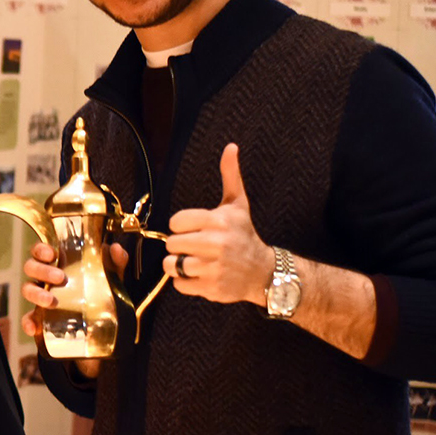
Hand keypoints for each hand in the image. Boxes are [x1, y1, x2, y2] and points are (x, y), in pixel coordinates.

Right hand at [20, 242, 127, 337]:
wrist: (102, 324)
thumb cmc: (100, 289)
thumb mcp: (110, 275)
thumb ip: (115, 262)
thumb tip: (116, 248)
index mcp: (57, 262)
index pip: (40, 250)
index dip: (41, 249)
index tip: (52, 254)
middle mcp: (44, 277)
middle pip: (31, 267)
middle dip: (42, 270)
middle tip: (60, 277)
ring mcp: (40, 297)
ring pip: (27, 290)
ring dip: (36, 293)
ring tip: (50, 301)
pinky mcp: (40, 319)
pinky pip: (28, 319)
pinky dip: (27, 322)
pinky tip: (34, 327)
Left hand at [162, 143, 272, 304]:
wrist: (263, 271)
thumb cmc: (243, 234)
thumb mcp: (237, 204)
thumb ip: (230, 175)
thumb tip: (231, 147)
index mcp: (218, 221)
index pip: (175, 222)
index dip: (180, 225)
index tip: (193, 228)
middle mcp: (217, 244)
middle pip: (172, 244)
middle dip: (179, 246)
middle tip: (194, 246)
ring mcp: (215, 268)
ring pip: (172, 265)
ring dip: (178, 265)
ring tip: (194, 260)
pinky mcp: (212, 288)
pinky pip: (179, 284)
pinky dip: (184, 281)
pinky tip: (199, 274)